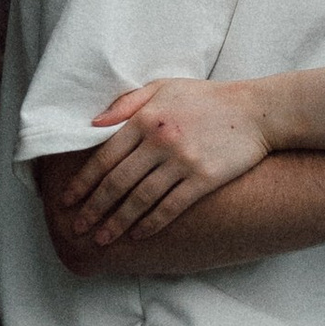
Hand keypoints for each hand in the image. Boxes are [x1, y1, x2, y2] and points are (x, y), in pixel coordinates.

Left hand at [60, 78, 270, 246]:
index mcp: (145, 118)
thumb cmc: (206, 99)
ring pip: (140, 199)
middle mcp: (160, 141)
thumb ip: (126, 103)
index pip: (104, 156)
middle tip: (77, 227)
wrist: (257, 112)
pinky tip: (138, 235)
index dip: (83, 181)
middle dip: (94, 208)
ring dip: (117, 222)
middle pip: (117, 182)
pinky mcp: (204, 180)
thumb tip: (92, 124)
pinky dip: (151, 224)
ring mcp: (182, 162)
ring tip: (102, 238)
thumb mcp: (164, 88)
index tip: (67, 199)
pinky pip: (170, 207)